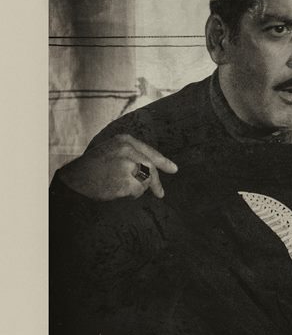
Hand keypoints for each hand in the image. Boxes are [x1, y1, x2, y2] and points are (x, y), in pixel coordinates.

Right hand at [58, 133, 178, 200]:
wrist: (74, 178)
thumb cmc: (93, 167)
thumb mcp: (111, 152)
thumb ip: (132, 154)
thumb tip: (154, 168)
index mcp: (124, 140)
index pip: (149, 151)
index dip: (162, 161)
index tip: (174, 169)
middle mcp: (128, 150)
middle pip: (151, 167)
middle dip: (156, 182)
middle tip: (160, 193)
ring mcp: (127, 165)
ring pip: (145, 180)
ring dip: (137, 188)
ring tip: (119, 185)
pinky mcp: (125, 181)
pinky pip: (137, 191)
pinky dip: (131, 194)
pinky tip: (117, 190)